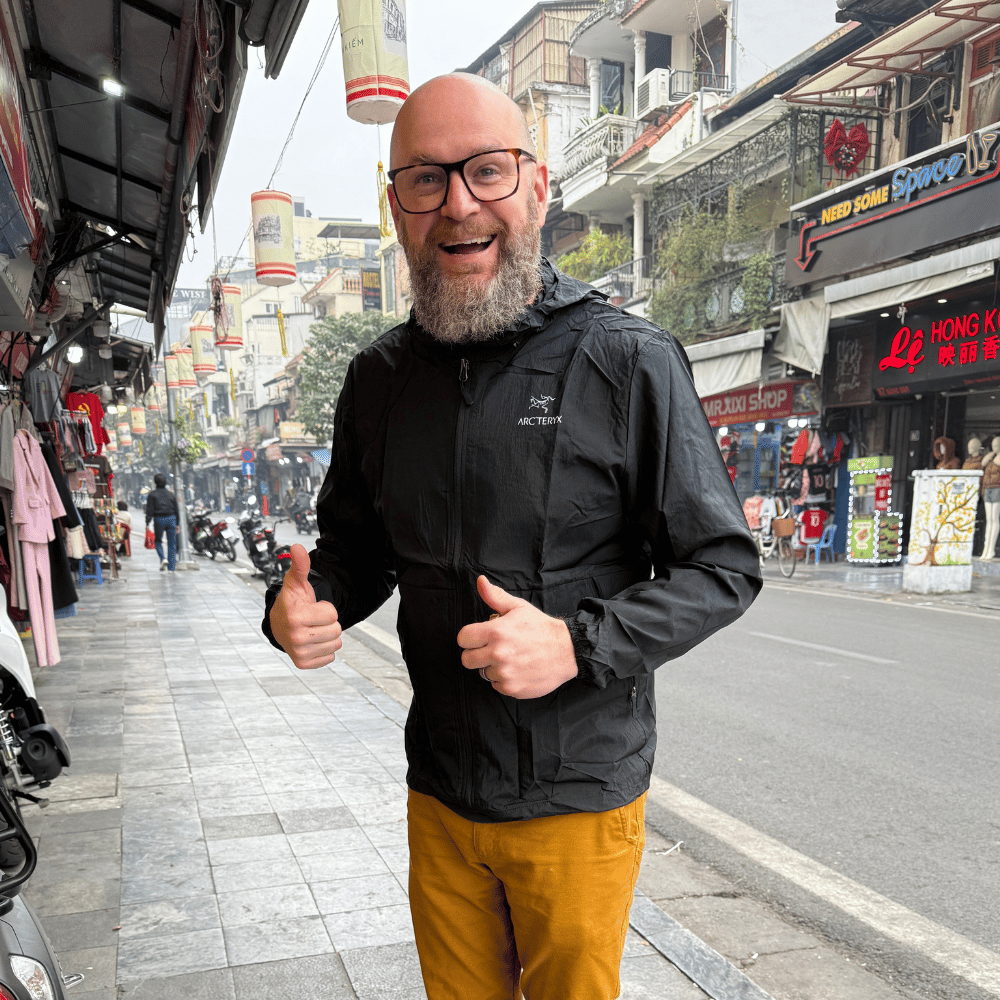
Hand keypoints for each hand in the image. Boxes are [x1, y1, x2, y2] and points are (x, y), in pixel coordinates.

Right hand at [268, 544, 341, 669]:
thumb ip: (300, 565)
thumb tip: (297, 546)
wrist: (278, 625)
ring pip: (336, 644)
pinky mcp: (303, 664)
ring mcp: (299, 652)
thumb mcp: (296, 583)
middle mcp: (296, 637)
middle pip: (337, 629)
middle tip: (313, 619)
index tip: (312, 608)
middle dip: (329, 622)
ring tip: (313, 629)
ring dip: (328, 636)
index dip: (326, 608)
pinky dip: (325, 649)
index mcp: (296, 617)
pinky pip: (331, 657)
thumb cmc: (292, 602)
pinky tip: (312, 642)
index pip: (333, 613)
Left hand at [458, 576, 576, 698]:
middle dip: (476, 654)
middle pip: (466, 660)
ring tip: (510, 658)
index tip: (479, 637)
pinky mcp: (512, 688)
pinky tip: (517, 669)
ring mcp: (505, 673)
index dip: (470, 637)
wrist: (567, 651)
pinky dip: (504, 680)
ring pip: (483, 673)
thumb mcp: (518, 607)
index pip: (463, 638)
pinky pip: (496, 685)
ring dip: (492, 667)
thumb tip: (480, 581)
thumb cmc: (541, 628)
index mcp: (496, 632)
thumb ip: (495, 596)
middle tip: (492, 649)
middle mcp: (498, 654)